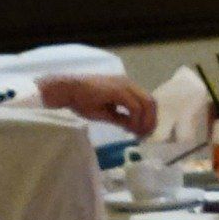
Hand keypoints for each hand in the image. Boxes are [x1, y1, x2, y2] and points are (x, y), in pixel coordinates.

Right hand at [38, 74, 156, 137]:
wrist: (67, 90)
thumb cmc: (82, 100)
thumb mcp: (107, 112)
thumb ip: (122, 118)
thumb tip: (134, 128)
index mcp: (127, 86)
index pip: (147, 101)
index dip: (149, 118)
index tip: (141, 133)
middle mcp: (128, 83)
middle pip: (151, 102)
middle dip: (151, 121)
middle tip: (143, 136)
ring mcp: (124, 84)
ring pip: (146, 104)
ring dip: (144, 122)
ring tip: (136, 134)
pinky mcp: (118, 90)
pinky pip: (135, 107)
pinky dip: (135, 120)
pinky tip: (127, 129)